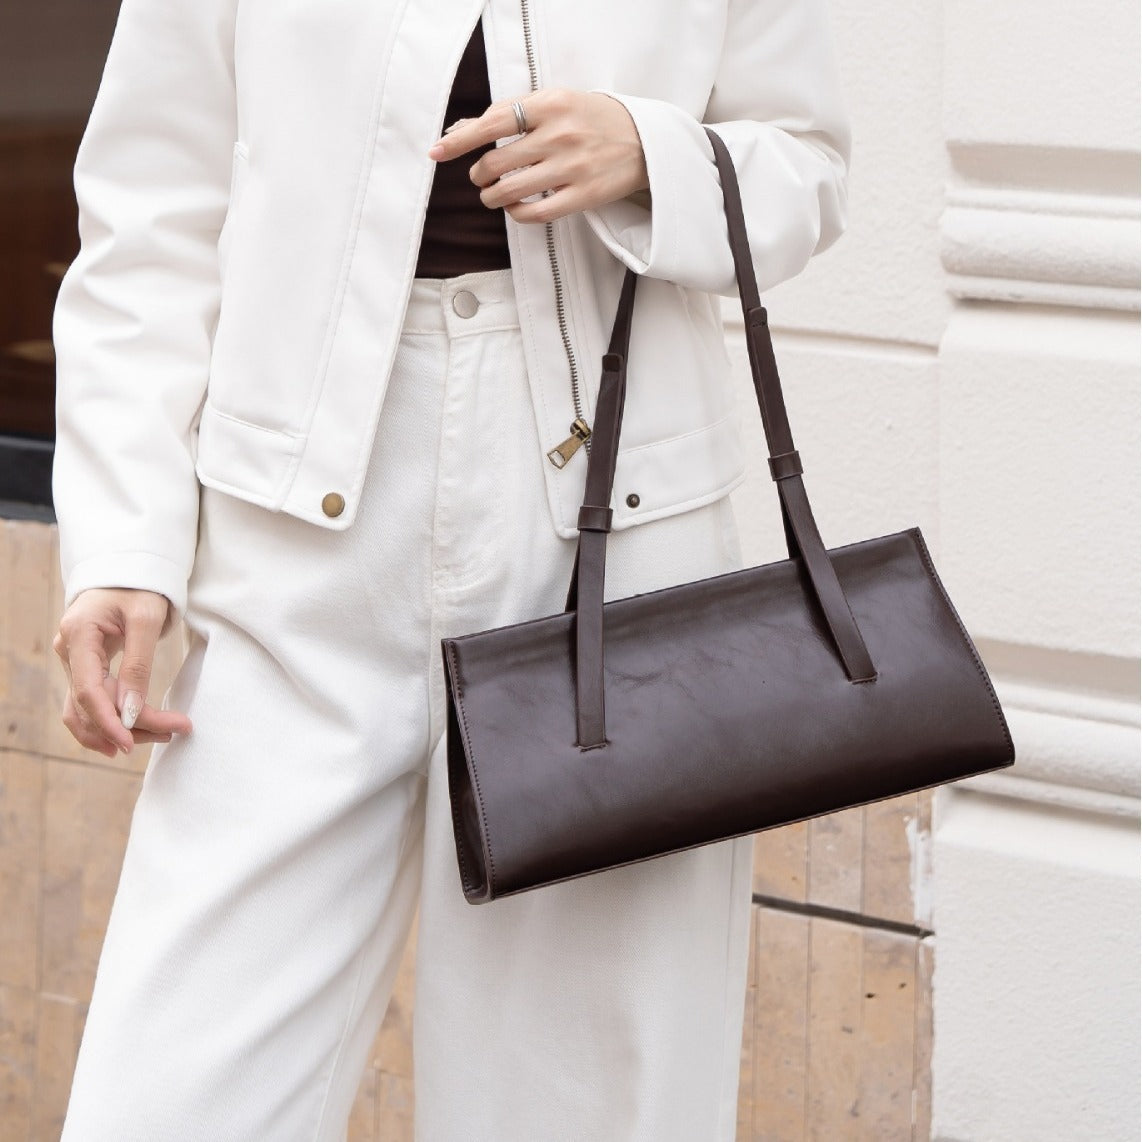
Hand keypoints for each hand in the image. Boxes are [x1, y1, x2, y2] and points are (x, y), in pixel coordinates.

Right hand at [53, 588, 191, 757]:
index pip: (88, 692)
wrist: (130, 571)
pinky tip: (133, 732)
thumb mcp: (147, 619)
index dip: (109, 722)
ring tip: (163, 734)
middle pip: (89, 706)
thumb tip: (130, 712)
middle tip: (173, 732)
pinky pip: (90, 702)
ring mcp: (74, 661)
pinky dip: (111, 719)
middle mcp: (69, 651)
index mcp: (79, 636)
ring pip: (86, 710)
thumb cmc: (139, 588)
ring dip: (120, 728)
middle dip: (128, 726)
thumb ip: (139, 664)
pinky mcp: (85, 667)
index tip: (133, 742)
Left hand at [428, 89, 649, 224]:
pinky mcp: (583, 196)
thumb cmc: (590, 118)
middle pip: (497, 162)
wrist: (643, 140)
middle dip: (479, 174)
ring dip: (491, 197)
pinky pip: (536, 213)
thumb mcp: (554, 101)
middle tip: (481, 176)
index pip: (493, 122)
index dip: (460, 141)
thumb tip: (461, 129)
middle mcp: (559, 135)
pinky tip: (514, 208)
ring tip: (492, 194)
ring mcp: (572, 168)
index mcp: (550, 105)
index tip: (436, 152)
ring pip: (511, 190)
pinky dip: (516, 213)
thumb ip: (511, 111)